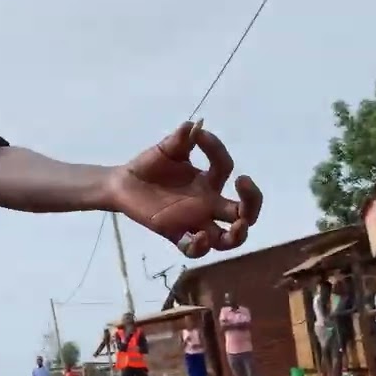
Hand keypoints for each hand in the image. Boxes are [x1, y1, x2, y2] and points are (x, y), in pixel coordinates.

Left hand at [107, 120, 261, 258]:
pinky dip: (198, 247)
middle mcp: (207, 204)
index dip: (217, 150)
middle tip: (244, 184)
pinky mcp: (174, 234)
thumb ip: (179, 139)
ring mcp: (193, 221)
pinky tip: (197, 236)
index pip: (225, 168)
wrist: (122, 183)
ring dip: (237, 235)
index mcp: (208, 181)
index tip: (199, 137)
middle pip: (244, 212)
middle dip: (252, 202)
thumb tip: (194, 126)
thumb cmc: (148, 166)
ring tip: (237, 225)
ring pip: (226, 239)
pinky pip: (192, 250)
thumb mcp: (165, 150)